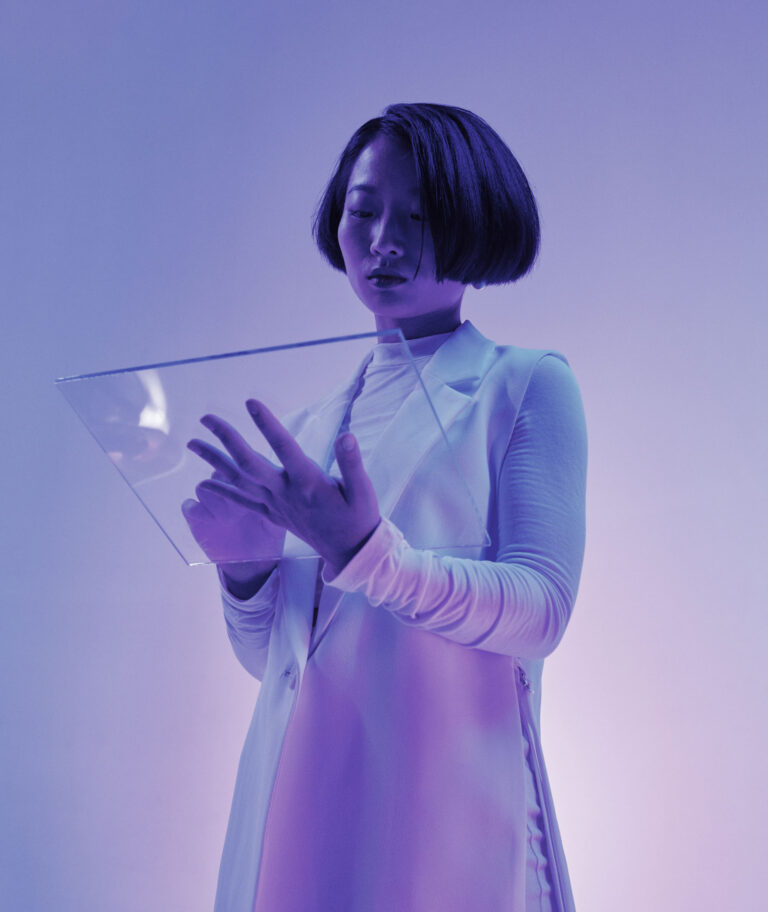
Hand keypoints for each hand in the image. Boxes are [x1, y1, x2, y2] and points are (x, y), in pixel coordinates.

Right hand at [182, 466, 286, 568]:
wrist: (252, 564)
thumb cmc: (268, 538)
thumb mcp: (277, 522)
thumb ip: (277, 505)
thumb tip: (283, 491)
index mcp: (247, 486)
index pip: (240, 467)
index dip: (244, 472)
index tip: (253, 482)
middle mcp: (227, 491)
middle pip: (219, 473)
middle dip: (224, 483)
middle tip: (236, 500)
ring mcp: (211, 504)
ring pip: (202, 487)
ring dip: (212, 499)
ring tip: (226, 517)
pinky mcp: (197, 518)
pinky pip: (188, 506)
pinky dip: (194, 510)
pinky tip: (207, 520)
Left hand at [188, 399, 380, 575]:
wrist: (350, 551)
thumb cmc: (358, 517)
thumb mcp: (363, 491)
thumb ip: (352, 463)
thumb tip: (347, 437)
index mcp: (308, 483)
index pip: (284, 448)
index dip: (267, 425)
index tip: (250, 402)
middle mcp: (286, 493)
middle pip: (249, 463)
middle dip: (226, 439)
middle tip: (206, 418)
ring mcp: (276, 504)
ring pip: (239, 480)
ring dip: (214, 461)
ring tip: (193, 443)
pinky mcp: (273, 514)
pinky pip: (242, 502)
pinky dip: (222, 491)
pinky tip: (202, 483)